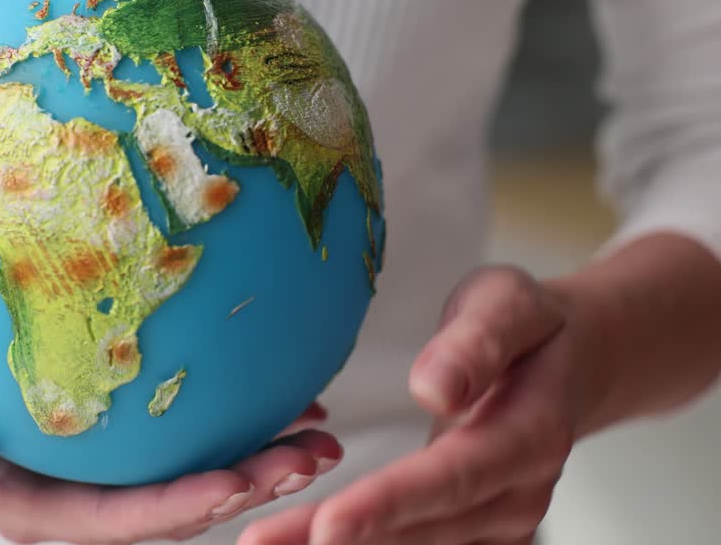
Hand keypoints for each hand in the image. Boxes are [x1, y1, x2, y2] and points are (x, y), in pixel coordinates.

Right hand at [0, 341, 342, 543]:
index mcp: (37, 509)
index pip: (120, 522)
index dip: (181, 509)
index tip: (239, 485)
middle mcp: (84, 498)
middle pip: (175, 505)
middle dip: (247, 488)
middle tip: (316, 455)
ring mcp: (107, 469)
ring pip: (193, 471)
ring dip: (260, 459)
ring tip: (323, 430)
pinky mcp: (121, 433)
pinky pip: (187, 429)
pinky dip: (239, 417)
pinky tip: (288, 391)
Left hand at [240, 266, 591, 544]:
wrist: (567, 364)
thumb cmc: (529, 327)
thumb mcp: (508, 304)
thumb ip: (476, 342)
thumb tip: (435, 388)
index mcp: (530, 436)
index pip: (451, 477)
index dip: (389, 504)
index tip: (330, 522)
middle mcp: (516, 495)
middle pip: (417, 529)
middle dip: (334, 540)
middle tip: (259, 541)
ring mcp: (494, 521)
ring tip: (260, 544)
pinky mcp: (470, 529)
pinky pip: (408, 543)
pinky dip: (357, 543)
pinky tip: (294, 540)